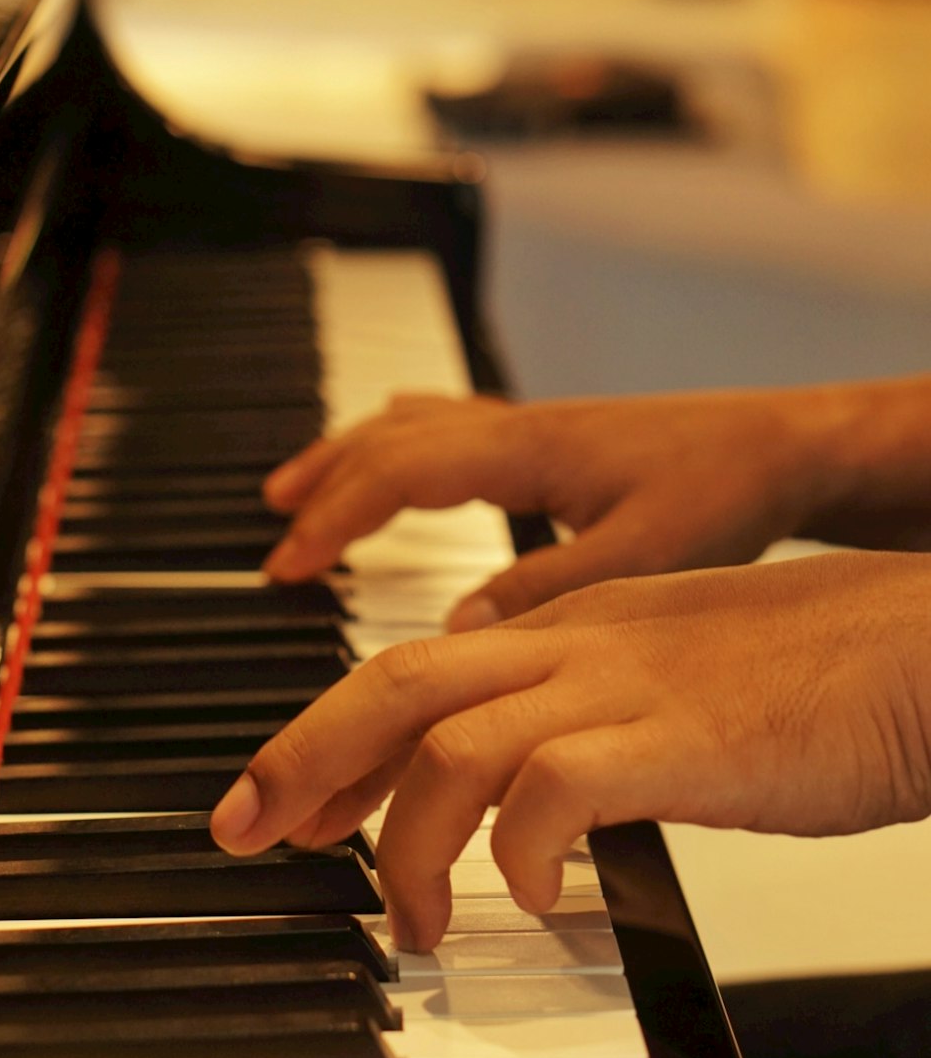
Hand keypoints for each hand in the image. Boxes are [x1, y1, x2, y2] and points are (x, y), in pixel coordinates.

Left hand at [211, 550, 930, 950]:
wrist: (914, 643)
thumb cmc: (814, 675)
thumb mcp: (674, 682)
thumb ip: (597, 714)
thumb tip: (537, 785)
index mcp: (575, 624)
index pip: (417, 667)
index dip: (338, 736)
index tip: (296, 798)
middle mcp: (578, 641)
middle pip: (394, 681)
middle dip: (304, 758)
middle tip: (246, 829)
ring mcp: (621, 683)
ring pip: (448, 739)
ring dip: (403, 837)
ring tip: (409, 917)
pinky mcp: (674, 739)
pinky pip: (548, 790)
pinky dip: (516, 852)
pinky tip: (535, 897)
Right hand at [263, 382, 899, 627]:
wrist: (784, 443)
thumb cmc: (725, 488)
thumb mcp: (640, 552)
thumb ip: (546, 587)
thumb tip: (457, 632)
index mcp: (526, 449)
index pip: (400, 471)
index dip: (336, 515)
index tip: (287, 564)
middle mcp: (517, 427)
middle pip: (390, 439)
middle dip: (323, 483)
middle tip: (274, 535)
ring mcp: (531, 425)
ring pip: (413, 424)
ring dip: (349, 455)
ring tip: (295, 489)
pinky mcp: (550, 436)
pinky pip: (447, 424)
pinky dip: (397, 441)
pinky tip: (391, 445)